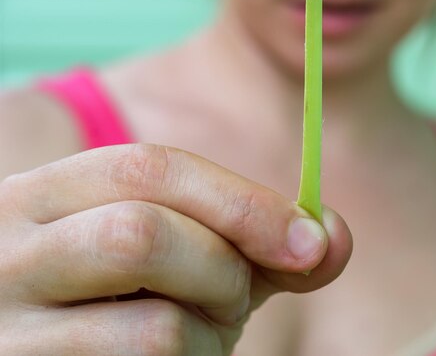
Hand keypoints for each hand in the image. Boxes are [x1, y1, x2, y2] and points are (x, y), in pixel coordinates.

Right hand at [0, 143, 351, 354]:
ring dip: (210, 337)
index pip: (151, 166)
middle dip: (223, 268)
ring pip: (152, 327)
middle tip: (237, 297)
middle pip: (144, 234)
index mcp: (49, 193)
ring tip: (200, 334)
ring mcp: (7, 331)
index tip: (310, 240)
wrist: (48, 349)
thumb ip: (254, 241)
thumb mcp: (183, 254)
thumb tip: (335, 238)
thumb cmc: (126, 295)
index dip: (242, 201)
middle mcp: (10, 251)